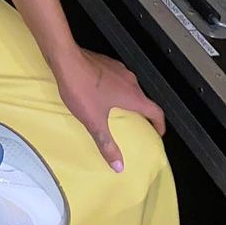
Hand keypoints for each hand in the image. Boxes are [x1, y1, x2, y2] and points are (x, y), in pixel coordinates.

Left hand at [53, 46, 164, 171]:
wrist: (65, 58)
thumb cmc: (82, 89)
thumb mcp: (94, 121)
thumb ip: (106, 144)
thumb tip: (119, 166)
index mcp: (133, 96)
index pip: (156, 112)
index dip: (160, 125)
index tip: (158, 133)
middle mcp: (130, 81)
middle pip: (143, 99)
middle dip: (143, 113)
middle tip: (137, 125)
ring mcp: (118, 69)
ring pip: (130, 87)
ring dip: (129, 100)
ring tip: (119, 111)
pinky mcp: (106, 62)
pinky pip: (117, 78)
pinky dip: (116, 88)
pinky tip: (102, 93)